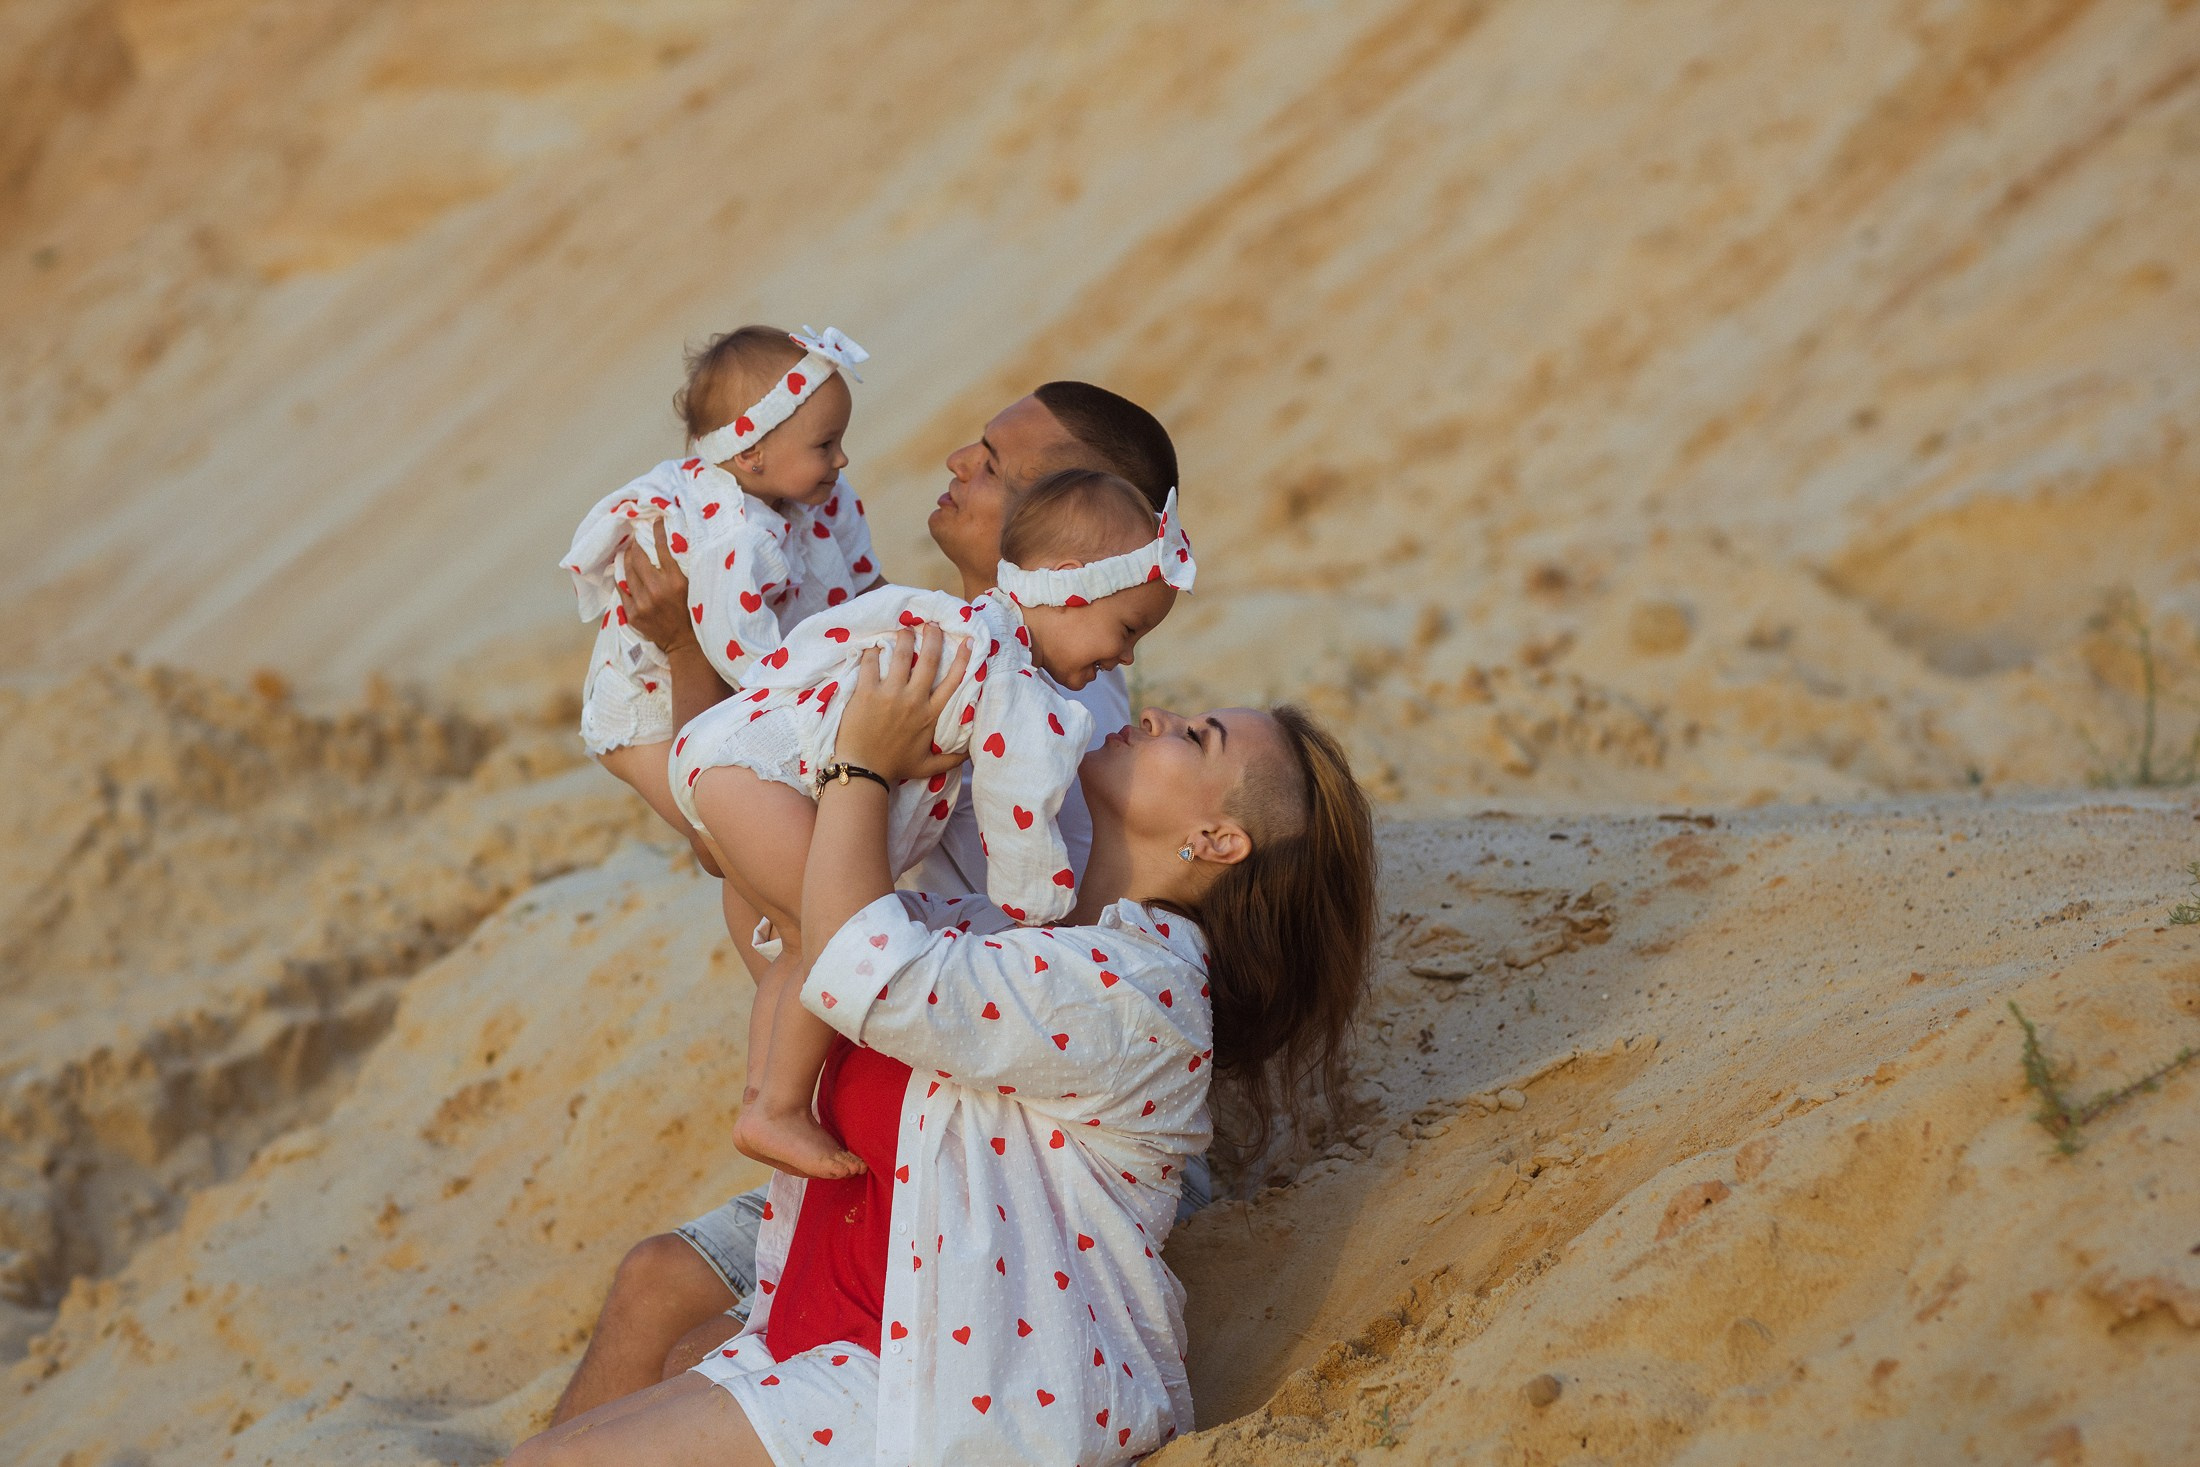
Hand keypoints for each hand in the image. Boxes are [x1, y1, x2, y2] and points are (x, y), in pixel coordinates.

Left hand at [618, 518, 697, 652]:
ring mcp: (642, 603)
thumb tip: (669, 546)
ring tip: (628, 553)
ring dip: (626, 560)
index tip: (654, 521)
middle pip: (639, 559)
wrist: (684, 643)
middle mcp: (657, 590)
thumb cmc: (691, 613)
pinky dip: (622, 580)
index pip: (662, 549)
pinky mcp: (633, 614)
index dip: (657, 532)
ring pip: (628, 573)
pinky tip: (622, 574)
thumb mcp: (691, 588)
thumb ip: (680, 569)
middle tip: (635, 540)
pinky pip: (622, 591)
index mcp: (675, 582)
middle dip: (635, 545)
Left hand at [834, 626, 969, 782]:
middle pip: (929, 659)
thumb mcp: (929, 766)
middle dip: (932, 637)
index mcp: (931, 715)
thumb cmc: (895, 766)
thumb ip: (953, 759)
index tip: (967, 641)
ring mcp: (890, 694)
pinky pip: (871, 662)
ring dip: (904, 637)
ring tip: (904, 629)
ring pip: (901, 655)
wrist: (863, 771)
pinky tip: (874, 646)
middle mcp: (914, 700)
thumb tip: (973, 753)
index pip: (953, 681)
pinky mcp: (867, 693)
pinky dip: (873, 651)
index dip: (963, 658)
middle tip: (931, 625)